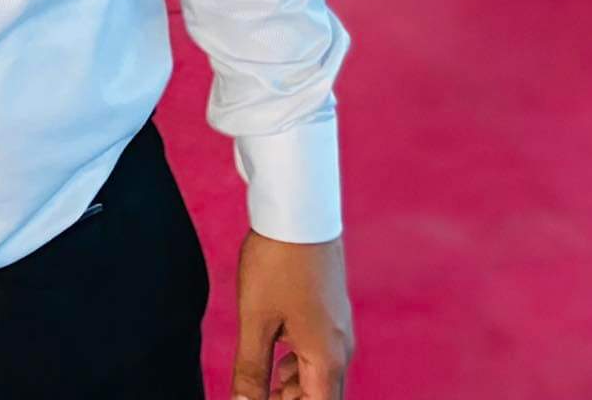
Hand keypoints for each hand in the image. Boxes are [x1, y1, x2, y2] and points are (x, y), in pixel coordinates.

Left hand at [230, 229, 352, 398]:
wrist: (299, 210)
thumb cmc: (278, 262)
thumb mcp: (256, 320)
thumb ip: (251, 371)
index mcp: (327, 359)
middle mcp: (341, 349)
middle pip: (320, 396)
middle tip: (254, 395)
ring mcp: (338, 328)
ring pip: (318, 375)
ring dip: (292, 388)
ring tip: (260, 385)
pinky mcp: (330, 310)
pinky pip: (318, 353)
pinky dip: (297, 365)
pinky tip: (275, 358)